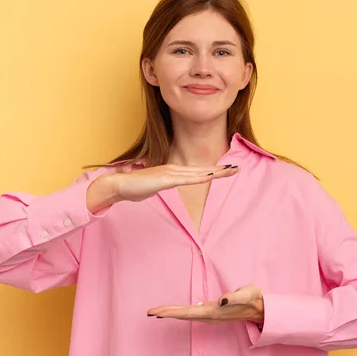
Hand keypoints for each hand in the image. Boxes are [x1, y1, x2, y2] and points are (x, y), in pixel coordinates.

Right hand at [105, 163, 238, 202]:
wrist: (119, 184)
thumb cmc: (133, 187)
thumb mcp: (152, 188)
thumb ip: (161, 186)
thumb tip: (163, 186)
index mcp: (172, 172)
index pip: (197, 172)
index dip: (212, 171)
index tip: (226, 170)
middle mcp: (174, 170)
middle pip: (202, 170)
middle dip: (220, 170)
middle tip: (237, 168)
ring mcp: (170, 173)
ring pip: (198, 173)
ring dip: (215, 172)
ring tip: (231, 170)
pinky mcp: (166, 179)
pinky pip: (186, 179)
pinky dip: (200, 177)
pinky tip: (210, 176)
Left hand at [146, 285, 263, 324]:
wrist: (260, 307)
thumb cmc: (253, 298)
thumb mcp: (246, 294)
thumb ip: (234, 297)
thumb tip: (222, 300)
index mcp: (214, 311)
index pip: (188, 312)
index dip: (172, 312)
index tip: (157, 313)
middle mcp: (210, 315)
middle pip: (183, 315)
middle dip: (166, 313)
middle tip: (149, 312)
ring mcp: (211, 314)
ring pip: (186, 315)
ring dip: (171, 313)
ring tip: (156, 312)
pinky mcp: (212, 311)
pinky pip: (191, 313)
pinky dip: (180, 312)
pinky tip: (175, 311)